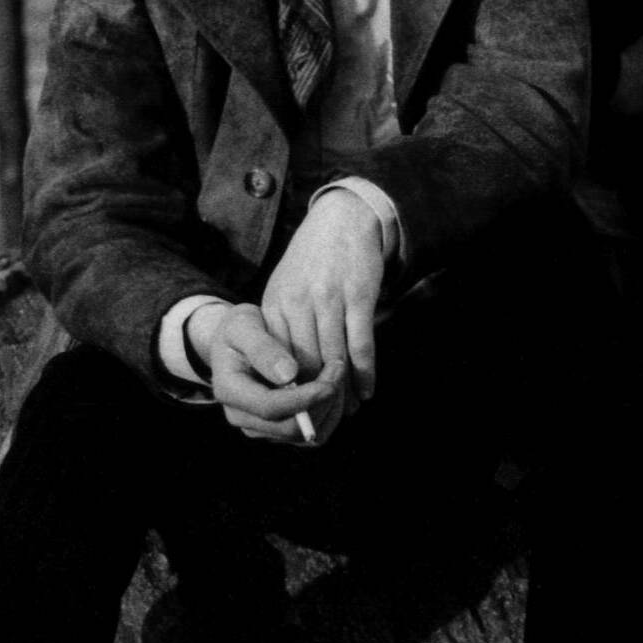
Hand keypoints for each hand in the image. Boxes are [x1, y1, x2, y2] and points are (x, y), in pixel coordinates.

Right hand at [188, 302, 348, 444]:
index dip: (303, 398)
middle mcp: (240, 416)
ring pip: (303, 436)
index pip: (269, 408)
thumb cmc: (242, 327)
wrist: (237, 340)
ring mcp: (259, 426)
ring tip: (338, 374)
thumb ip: (262, 348)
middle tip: (339, 368)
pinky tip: (335, 386)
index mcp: (228, 391)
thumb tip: (288, 375)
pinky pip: (310, 434)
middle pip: (289, 428)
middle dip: (321, 402)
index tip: (330, 380)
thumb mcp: (244, 325)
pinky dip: (329, 414)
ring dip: (328, 409)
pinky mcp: (277, 428)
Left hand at [260, 188, 385, 417]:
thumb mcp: (286, 290)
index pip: (277, 361)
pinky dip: (365, 372)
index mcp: (274, 306)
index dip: (289, 392)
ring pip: (334, 359)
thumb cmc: (313, 261)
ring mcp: (329, 299)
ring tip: (349, 411)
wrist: (343, 219)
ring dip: (343, 391)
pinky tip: (368, 390)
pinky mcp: (358, 295)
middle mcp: (298, 303)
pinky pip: (361, 344)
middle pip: (305, 365)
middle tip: (326, 422)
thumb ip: (283, 329)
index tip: (297, 414)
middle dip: (316, 397)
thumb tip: (286, 376)